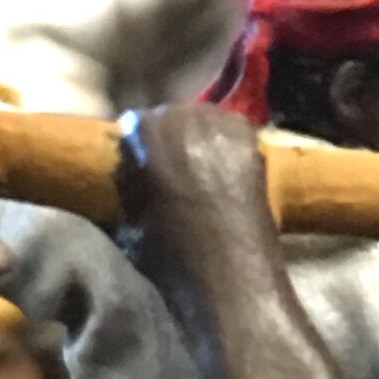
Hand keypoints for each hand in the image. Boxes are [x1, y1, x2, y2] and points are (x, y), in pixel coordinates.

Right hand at [117, 100, 269, 235]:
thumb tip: (130, 167)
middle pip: (171, 114)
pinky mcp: (249, 135)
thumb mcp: (132, 213)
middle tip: (176, 162)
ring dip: (200, 134)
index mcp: (146, 131)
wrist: (228, 265)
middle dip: (171, 134)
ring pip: (204, 117)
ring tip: (203, 163)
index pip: (135, 121)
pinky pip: (232, 127)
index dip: (140, 141)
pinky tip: (228, 164)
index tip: (144, 157)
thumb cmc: (171, 248)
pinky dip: (228, 140)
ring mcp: (219, 123)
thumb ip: (129, 177)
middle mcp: (182, 116)